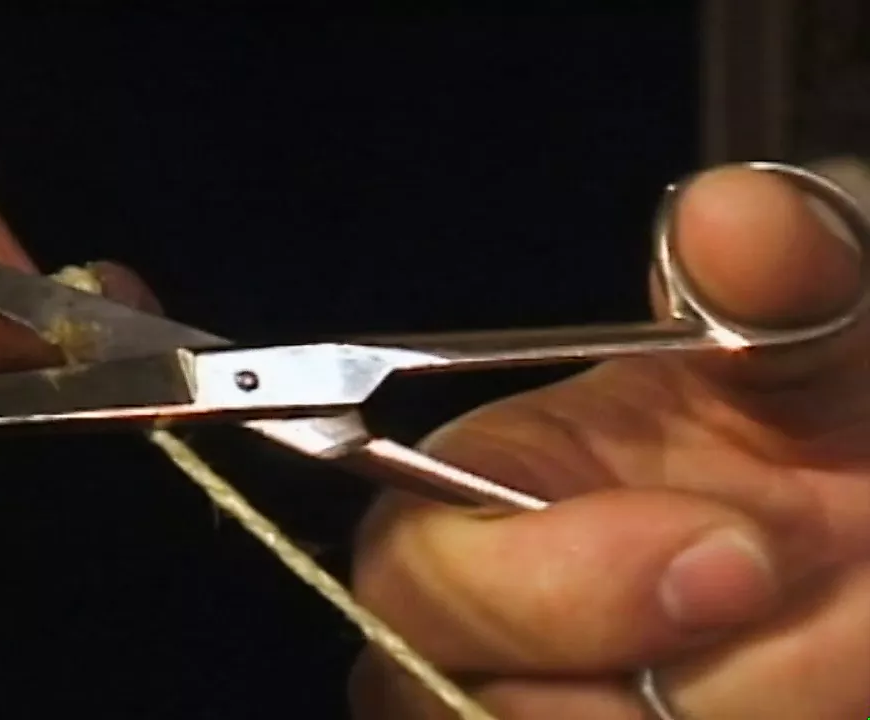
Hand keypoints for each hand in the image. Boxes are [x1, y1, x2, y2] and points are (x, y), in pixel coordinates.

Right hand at [348, 164, 869, 718]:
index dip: (545, 589)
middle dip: (698, 676)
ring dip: (770, 702)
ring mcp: (538, 715)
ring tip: (854, 626)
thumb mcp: (811, 339)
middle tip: (835, 597)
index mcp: (470, 507)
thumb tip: (727, 213)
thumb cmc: (815, 408)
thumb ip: (774, 279)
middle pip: (488, 716)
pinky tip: (833, 683)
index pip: (412, 581)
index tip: (731, 555)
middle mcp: (481, 643)